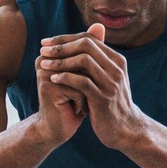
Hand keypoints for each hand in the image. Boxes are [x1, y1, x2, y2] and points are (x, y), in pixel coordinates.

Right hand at [32, 42, 85, 146]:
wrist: (59, 127)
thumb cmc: (74, 100)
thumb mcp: (84, 73)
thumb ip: (90, 49)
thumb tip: (99, 25)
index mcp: (50, 55)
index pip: (80, 47)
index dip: (92, 66)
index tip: (91, 82)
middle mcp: (44, 61)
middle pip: (82, 61)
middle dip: (90, 80)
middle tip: (89, 93)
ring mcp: (45, 73)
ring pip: (82, 75)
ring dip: (87, 91)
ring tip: (82, 102)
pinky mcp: (48, 88)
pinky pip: (79, 88)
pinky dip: (83, 102)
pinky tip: (75, 110)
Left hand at [38, 23, 147, 150]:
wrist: (124, 129)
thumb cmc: (108, 102)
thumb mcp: (104, 79)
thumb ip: (93, 62)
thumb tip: (74, 43)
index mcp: (116, 60)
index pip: (89, 39)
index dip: (65, 38)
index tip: (46, 42)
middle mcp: (116, 68)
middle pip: (86, 45)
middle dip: (61, 46)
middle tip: (42, 50)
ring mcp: (111, 83)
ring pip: (84, 61)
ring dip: (60, 61)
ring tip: (43, 64)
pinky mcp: (104, 98)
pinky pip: (82, 82)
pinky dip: (65, 77)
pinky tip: (52, 79)